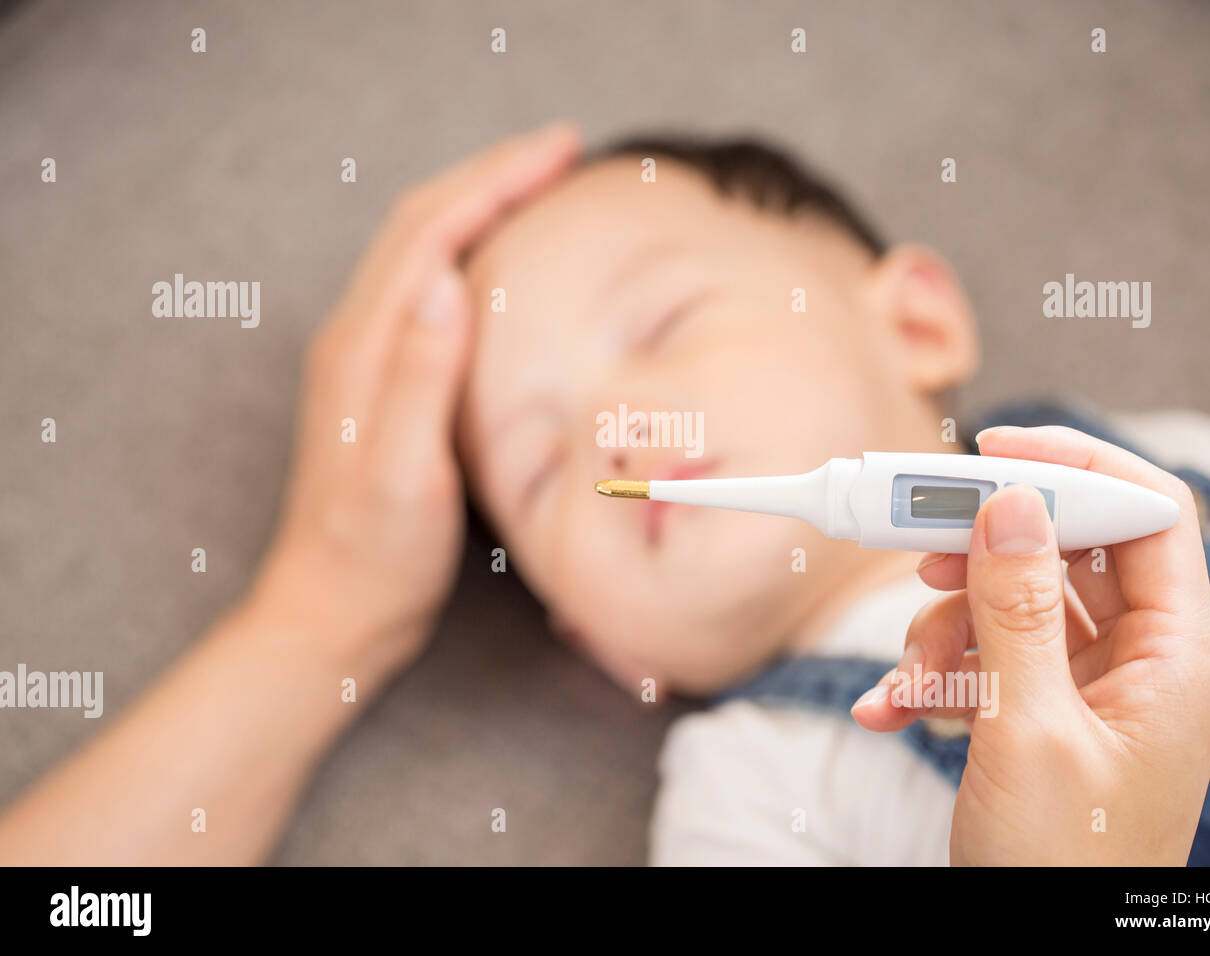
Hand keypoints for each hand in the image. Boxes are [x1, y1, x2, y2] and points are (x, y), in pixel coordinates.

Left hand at [251, 123, 581, 666]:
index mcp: (364, 350)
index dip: (495, 180)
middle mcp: (357, 339)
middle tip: (561, 150)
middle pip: (423, 225)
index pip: (432, 234)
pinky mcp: (383, 383)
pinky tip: (504, 264)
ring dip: (478, 204)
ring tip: (539, 186)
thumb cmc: (374, 556)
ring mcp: (366, 359)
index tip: (559, 150)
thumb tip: (447, 284)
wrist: (334, 610)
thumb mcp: (400, 475)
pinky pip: (426, 289)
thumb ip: (417, 379)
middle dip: (491, 175)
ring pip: (423, 251)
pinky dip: (470, 251)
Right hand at [853, 426, 1209, 864]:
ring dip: (942, 631)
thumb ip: (1017, 610)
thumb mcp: (1030, 732)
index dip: (1074, 466)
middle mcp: (1137, 665)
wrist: (1038, 953)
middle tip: (921, 555)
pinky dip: (932, 677)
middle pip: (1063, 555)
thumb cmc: (1061, 867)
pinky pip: (983, 662)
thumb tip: (1011, 502)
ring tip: (911, 682)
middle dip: (982, 557)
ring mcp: (1086, 692)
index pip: (1145, 516)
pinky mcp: (1039, 718)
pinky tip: (892, 708)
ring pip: (1009, 607)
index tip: (991, 450)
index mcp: (1173, 660)